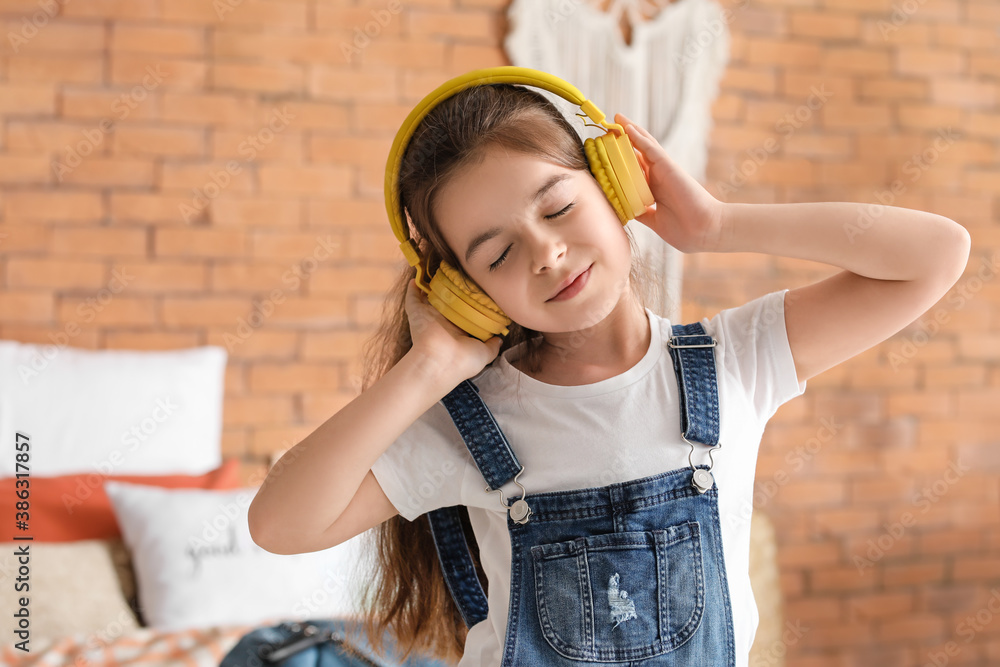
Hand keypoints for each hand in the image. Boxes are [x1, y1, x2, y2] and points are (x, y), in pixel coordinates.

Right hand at [403, 278, 502, 385]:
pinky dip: (412, 289)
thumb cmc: (463, 360)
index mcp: (459, 332)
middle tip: (460, 275)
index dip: (470, 304)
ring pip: (430, 298)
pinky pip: (412, 298)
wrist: (439, 362)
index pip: (464, 315)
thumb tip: (500, 339)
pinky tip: (415, 278)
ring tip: (440, 271)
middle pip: (447, 303)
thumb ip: (493, 345)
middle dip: (452, 290)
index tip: (478, 291)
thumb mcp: (485, 353)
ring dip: (433, 286)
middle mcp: (444, 323)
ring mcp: (429, 317)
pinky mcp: (417, 313)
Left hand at [615, 113, 727, 253]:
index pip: (634, 170)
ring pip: (643, 145)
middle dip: (622, 141)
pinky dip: (638, 137)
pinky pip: (651, 148)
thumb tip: (626, 210)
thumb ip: (642, 213)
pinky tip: (627, 127)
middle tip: (607, 128)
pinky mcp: (668, 167)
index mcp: (654, 189)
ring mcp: (663, 170)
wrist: (704, 232)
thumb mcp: (655, 221)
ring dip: (629, 131)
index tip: (604, 154)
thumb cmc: (684, 230)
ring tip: (615, 119)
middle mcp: (658, 176)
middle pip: (638, 153)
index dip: (620, 160)